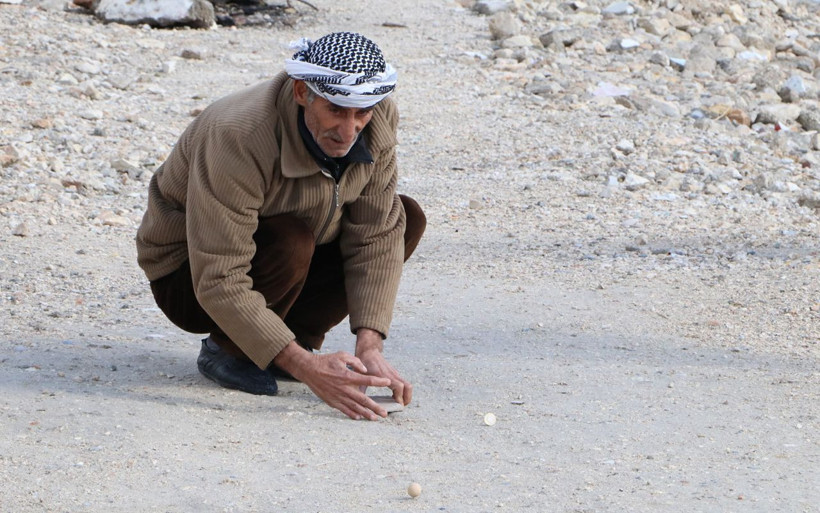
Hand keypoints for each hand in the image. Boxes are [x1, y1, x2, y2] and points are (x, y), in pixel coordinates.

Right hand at [273, 341, 390, 419]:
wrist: (309, 370)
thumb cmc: (326, 361)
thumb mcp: (342, 355)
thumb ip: (355, 362)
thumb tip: (365, 370)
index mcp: (348, 376)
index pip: (367, 380)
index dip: (379, 382)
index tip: (388, 382)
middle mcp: (344, 389)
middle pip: (363, 400)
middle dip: (375, 407)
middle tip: (385, 413)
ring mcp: (338, 397)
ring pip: (355, 407)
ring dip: (366, 413)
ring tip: (375, 418)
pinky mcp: (332, 401)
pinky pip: (344, 410)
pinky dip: (352, 414)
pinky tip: (359, 417)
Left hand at [355, 328, 412, 406]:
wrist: (369, 351)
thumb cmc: (364, 363)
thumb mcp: (360, 376)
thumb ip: (361, 388)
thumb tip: (358, 401)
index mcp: (384, 375)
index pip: (399, 387)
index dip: (400, 397)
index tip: (398, 405)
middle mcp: (392, 374)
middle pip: (408, 386)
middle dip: (407, 398)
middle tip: (401, 406)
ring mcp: (395, 373)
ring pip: (408, 385)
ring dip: (407, 395)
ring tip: (400, 404)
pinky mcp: (395, 374)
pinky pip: (404, 383)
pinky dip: (404, 391)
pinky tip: (395, 397)